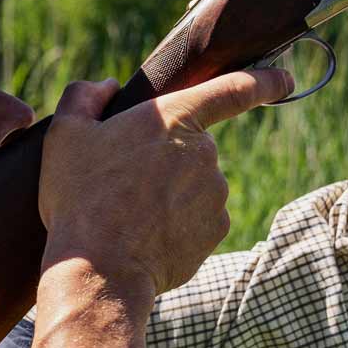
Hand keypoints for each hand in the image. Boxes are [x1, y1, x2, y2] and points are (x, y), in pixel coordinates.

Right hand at [39, 68, 293, 296]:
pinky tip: (142, 236)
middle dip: (163, 158)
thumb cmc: (80, 197)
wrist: (100, 269)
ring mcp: (215, 194)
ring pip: (192, 184)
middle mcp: (204, 152)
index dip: (264, 81)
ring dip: (167, 193)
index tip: (284, 79)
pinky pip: (196, 219)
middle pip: (190, 145)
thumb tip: (106, 87)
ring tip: (125, 215)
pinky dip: (173, 224)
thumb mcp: (64, 135)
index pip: (234, 89)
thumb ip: (84, 96)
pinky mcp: (215, 231)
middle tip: (120, 181)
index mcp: (172, 118)